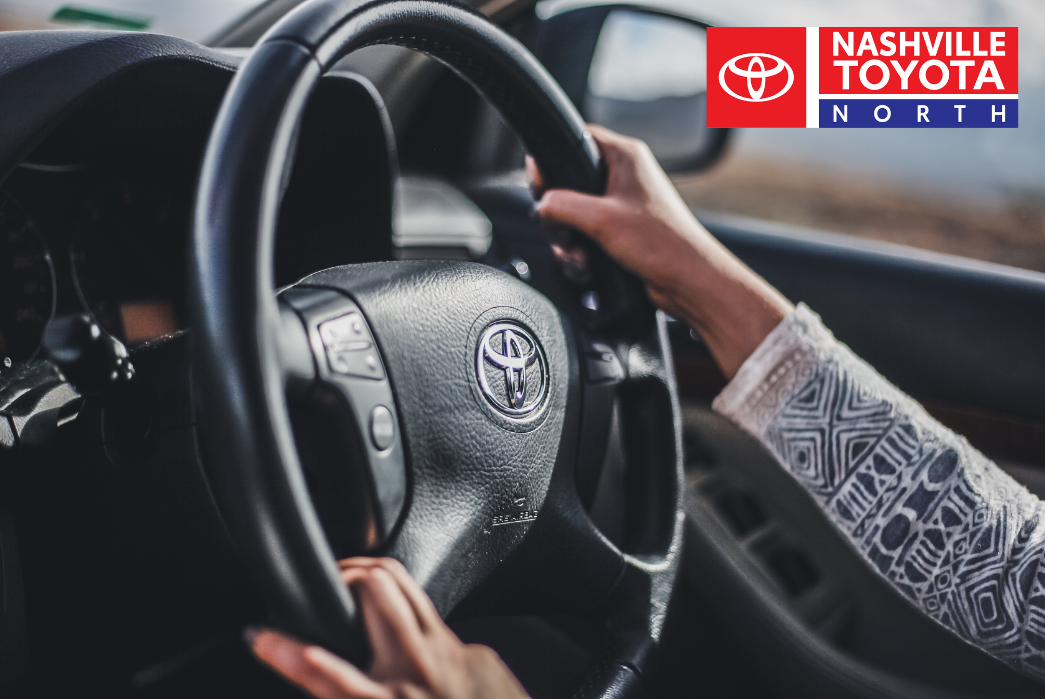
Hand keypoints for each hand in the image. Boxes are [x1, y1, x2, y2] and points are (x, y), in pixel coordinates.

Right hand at [248, 557, 528, 698]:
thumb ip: (353, 692)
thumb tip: (319, 668)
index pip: (325, 675)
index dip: (284, 653)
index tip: (260, 636)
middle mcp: (416, 675)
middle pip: (372, 590)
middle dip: (342, 577)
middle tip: (327, 585)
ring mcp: (448, 654)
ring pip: (402, 582)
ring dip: (370, 574)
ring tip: (352, 579)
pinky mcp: (474, 648)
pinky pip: (430, 610)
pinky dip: (405, 607)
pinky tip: (396, 617)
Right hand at [530, 124, 792, 377]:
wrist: (688, 282)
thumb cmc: (662, 245)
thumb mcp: (600, 219)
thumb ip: (561, 205)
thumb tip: (541, 205)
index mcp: (625, 156)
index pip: (575, 139)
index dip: (551, 161)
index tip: (540, 184)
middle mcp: (623, 177)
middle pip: (567, 184)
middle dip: (559, 217)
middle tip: (564, 233)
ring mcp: (621, 206)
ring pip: (572, 216)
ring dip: (569, 242)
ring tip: (581, 257)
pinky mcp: (620, 233)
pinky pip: (585, 237)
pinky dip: (581, 255)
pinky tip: (589, 268)